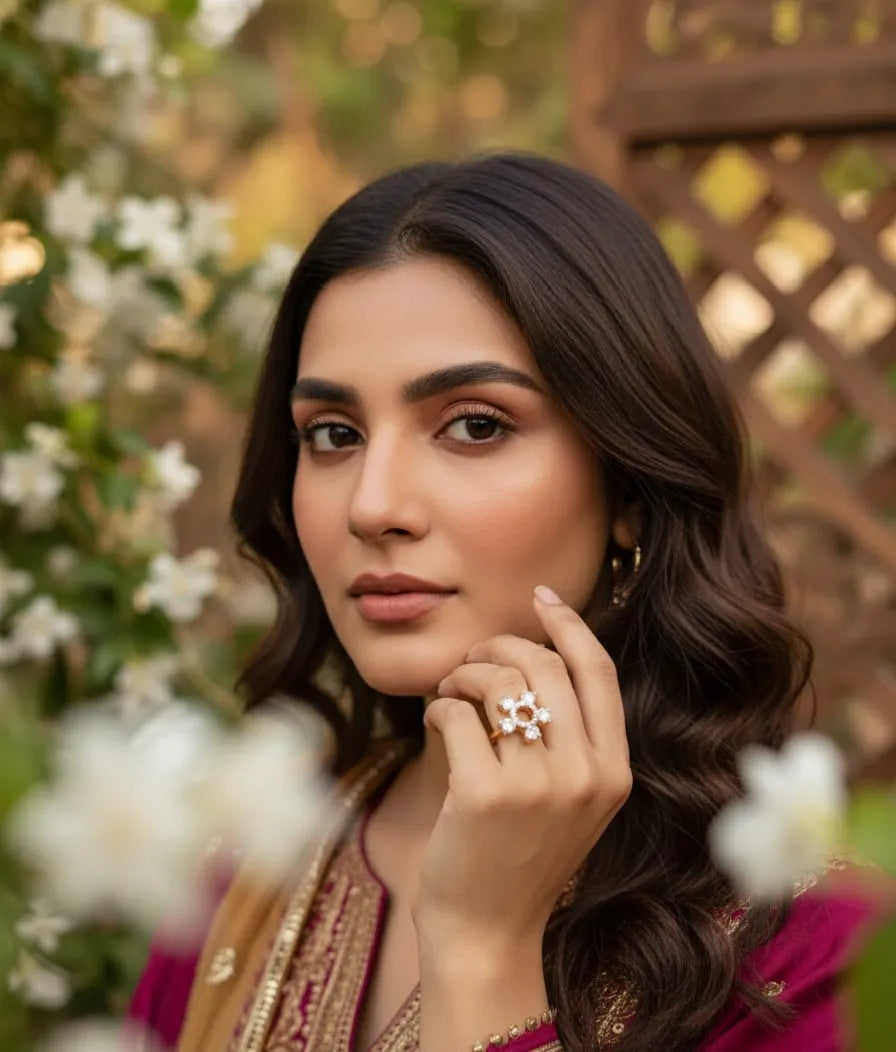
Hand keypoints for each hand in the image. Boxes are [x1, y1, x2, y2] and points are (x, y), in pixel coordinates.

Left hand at [414, 586, 632, 957]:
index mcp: (615, 771)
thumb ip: (571, 735)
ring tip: (451, 692)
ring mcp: (538, 787)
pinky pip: (457, 714)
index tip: (541, 598)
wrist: (487, 932)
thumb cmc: (521, 854)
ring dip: (465, 674)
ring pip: (499, 683)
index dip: (569, 624)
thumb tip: (537, 649)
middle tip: (472, 662)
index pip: (598, 671)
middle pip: (544, 666)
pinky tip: (435, 722)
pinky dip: (438, 706)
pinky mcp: (485, 795)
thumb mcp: (571, 798)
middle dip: (499, 648)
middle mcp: (587, 775)